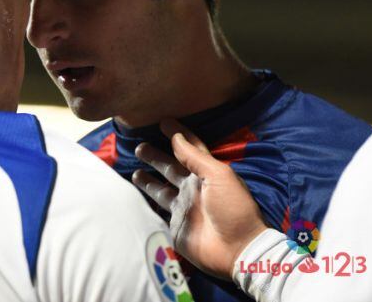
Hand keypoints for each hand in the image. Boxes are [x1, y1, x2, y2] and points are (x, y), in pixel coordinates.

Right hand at [132, 118, 268, 279]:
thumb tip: (176, 136)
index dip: (177, 135)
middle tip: (139, 146)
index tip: (163, 122)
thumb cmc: (233, 208)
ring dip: (148, 179)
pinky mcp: (174, 225)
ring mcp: (182, 207)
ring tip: (134, 170)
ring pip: (160, 188)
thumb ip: (195, 157)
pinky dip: (145, 203)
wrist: (237, 249)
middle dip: (155, 156)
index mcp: (206, 173)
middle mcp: (192, 188)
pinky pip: (155, 210)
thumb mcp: (218, 176)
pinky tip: (134, 196)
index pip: (189, 149)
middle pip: (170, 167)